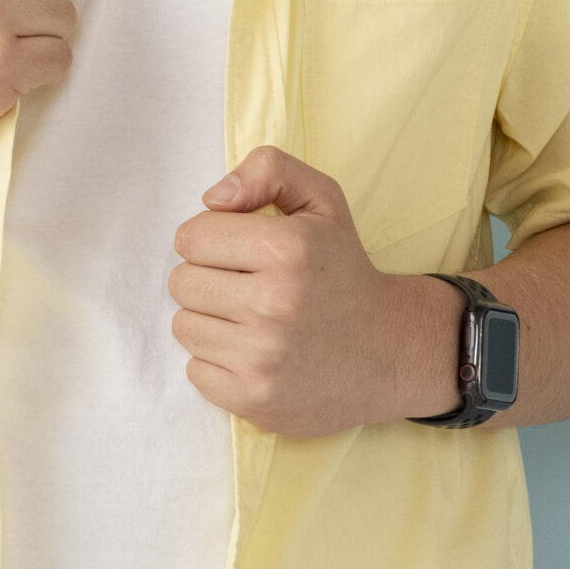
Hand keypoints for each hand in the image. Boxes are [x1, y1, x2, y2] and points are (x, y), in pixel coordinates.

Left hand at [168, 147, 458, 436]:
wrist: (389, 352)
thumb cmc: (343, 270)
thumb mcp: (322, 201)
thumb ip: (268, 171)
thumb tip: (212, 198)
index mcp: (285, 249)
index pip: (191, 236)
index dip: (212, 239)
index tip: (240, 251)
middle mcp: (272, 304)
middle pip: (180, 282)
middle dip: (208, 279)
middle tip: (247, 286)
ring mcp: (261, 357)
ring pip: (184, 326)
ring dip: (211, 321)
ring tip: (252, 320)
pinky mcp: (252, 398)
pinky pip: (195, 370)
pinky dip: (218, 361)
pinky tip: (254, 353)